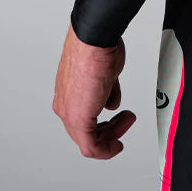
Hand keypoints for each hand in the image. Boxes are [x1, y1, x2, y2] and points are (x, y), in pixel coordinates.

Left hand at [52, 23, 136, 158]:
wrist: (94, 40)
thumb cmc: (98, 47)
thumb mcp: (107, 73)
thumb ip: (108, 90)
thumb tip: (111, 101)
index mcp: (68, 92)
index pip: (84, 116)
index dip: (103, 121)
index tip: (117, 119)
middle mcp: (64, 104)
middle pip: (85, 131)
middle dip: (109, 129)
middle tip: (125, 121)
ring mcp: (69, 112)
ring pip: (88, 139)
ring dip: (111, 135)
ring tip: (126, 123)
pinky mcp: (78, 119)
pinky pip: (91, 146)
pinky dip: (106, 150)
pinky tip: (117, 145)